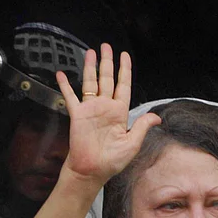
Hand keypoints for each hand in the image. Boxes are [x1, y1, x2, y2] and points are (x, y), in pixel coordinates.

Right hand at [58, 44, 160, 185]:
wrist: (92, 171)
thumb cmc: (112, 161)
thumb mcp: (132, 144)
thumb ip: (142, 127)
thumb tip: (156, 117)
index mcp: (120, 113)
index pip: (123, 86)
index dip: (124, 71)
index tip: (124, 56)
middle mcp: (105, 108)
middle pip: (107, 79)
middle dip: (107, 62)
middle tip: (106, 46)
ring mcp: (90, 110)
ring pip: (91, 83)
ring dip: (90, 67)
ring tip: (90, 52)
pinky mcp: (77, 115)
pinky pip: (70, 96)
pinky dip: (65, 85)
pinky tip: (61, 74)